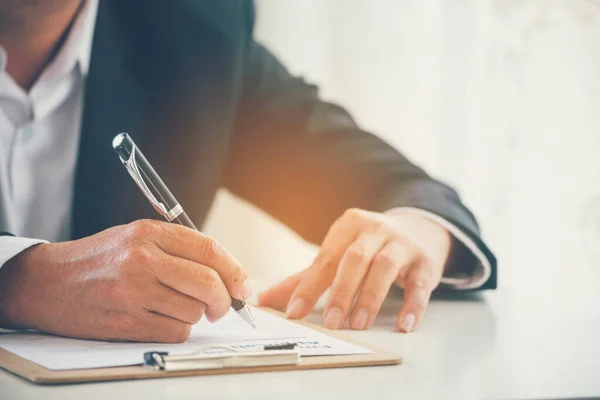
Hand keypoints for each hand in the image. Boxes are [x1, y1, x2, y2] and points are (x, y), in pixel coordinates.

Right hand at [0, 220, 250, 341]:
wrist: (48, 282)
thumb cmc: (98, 259)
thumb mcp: (136, 237)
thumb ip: (179, 249)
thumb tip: (226, 275)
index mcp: (149, 233)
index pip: (210, 250)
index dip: (236, 271)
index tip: (244, 287)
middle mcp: (143, 259)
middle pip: (208, 282)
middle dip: (224, 299)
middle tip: (220, 306)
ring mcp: (135, 292)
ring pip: (194, 310)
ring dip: (194, 314)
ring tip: (173, 306)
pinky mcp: (127, 322)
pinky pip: (176, 331)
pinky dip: (178, 329)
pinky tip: (161, 319)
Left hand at [258, 208, 450, 331]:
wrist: (418, 230)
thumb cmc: (369, 247)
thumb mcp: (339, 254)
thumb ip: (305, 278)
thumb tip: (264, 300)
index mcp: (348, 226)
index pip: (325, 259)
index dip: (309, 287)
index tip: (294, 312)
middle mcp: (375, 230)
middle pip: (355, 259)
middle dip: (342, 291)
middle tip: (332, 323)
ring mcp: (402, 244)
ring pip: (384, 267)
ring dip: (371, 297)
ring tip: (359, 324)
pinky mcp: (425, 262)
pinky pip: (420, 284)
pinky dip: (413, 305)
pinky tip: (404, 325)